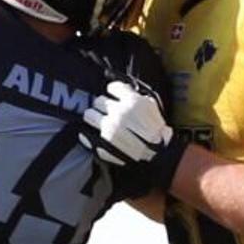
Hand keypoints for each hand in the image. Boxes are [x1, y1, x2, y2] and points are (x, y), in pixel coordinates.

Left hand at [84, 76, 179, 196]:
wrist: (158, 155)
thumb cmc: (156, 130)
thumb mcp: (152, 106)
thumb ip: (135, 94)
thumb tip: (118, 88)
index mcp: (133, 102)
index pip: (113, 87)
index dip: (115, 91)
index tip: (116, 96)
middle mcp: (119, 113)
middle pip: (98, 101)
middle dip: (103, 106)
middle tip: (110, 112)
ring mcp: (109, 129)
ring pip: (89, 115)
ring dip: (94, 118)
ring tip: (103, 123)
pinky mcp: (102, 144)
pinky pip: (86, 134)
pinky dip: (89, 134)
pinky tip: (99, 136)